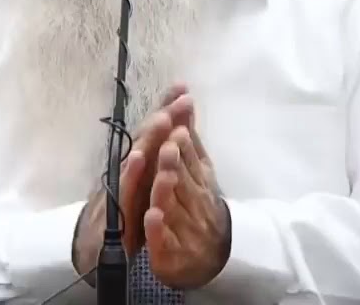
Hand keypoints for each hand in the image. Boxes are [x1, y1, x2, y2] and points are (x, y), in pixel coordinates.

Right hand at [72, 85, 193, 277]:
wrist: (93, 251)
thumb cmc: (123, 213)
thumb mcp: (145, 186)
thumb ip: (158, 159)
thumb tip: (173, 126)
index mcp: (137, 165)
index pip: (154, 134)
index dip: (167, 110)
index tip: (183, 88)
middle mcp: (126, 170)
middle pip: (145, 139)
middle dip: (163, 117)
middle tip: (180, 97)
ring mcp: (116, 188)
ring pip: (134, 159)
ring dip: (148, 138)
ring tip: (163, 118)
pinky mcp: (112, 210)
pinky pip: (122, 191)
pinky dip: (130, 175)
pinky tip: (139, 158)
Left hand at [145, 119, 230, 289]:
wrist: (208, 257)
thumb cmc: (199, 206)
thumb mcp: (199, 172)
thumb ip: (190, 141)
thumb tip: (185, 101)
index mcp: (199, 182)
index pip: (190, 160)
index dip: (184, 145)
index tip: (177, 128)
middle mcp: (194, 203)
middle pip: (183, 180)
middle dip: (175, 162)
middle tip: (169, 145)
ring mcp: (183, 228)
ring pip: (173, 207)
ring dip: (166, 190)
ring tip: (163, 175)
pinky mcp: (171, 252)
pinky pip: (164, 240)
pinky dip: (157, 228)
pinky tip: (151, 216)